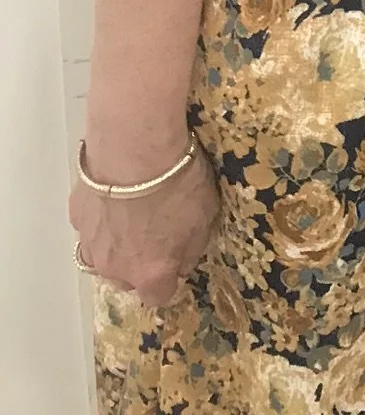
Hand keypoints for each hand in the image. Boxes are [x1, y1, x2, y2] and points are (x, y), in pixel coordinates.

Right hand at [69, 145, 219, 305]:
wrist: (134, 150)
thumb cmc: (177, 182)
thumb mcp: (205, 217)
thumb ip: (192, 249)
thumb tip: (181, 263)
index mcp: (151, 272)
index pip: (159, 296)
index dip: (169, 279)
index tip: (175, 260)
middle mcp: (116, 267)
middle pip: (127, 278)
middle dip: (140, 262)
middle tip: (153, 231)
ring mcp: (92, 243)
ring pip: (103, 257)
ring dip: (116, 245)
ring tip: (130, 215)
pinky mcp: (77, 216)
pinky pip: (90, 227)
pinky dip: (100, 218)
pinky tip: (113, 195)